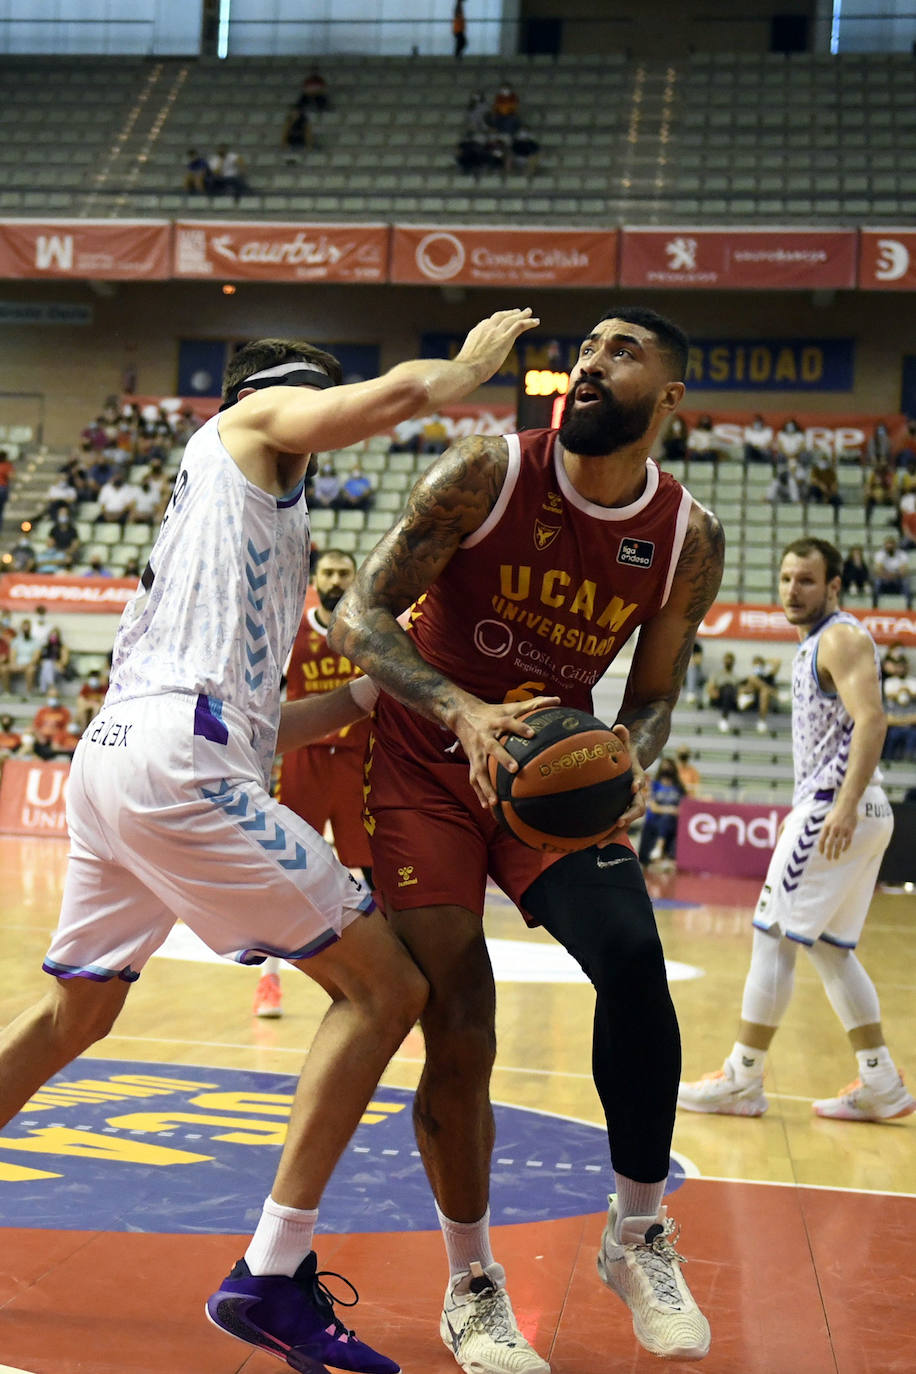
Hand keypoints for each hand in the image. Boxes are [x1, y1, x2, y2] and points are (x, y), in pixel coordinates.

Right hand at [450, 693, 560, 807]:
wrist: (462, 715)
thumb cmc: (493, 712)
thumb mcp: (510, 706)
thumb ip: (534, 704)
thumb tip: (558, 700)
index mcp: (496, 722)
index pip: (508, 722)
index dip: (520, 728)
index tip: (532, 734)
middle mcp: (485, 737)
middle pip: (493, 748)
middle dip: (503, 759)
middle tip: (515, 769)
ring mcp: (477, 751)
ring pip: (479, 769)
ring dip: (486, 785)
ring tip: (496, 800)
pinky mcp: (472, 761)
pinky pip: (474, 779)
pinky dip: (480, 793)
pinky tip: (488, 807)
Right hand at [455, 308, 539, 385]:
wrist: (468, 369)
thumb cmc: (465, 370)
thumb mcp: (466, 360)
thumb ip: (472, 358)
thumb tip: (470, 368)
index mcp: (476, 333)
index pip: (488, 323)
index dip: (496, 322)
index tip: (502, 323)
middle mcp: (486, 328)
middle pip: (500, 316)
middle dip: (510, 313)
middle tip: (518, 311)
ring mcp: (496, 332)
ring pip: (512, 319)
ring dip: (522, 315)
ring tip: (529, 312)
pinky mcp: (505, 338)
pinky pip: (520, 326)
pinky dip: (529, 322)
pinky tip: (536, 321)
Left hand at [596, 725, 647, 846]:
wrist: (630, 768)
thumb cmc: (624, 755)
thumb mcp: (624, 745)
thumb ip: (623, 736)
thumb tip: (619, 725)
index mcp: (636, 779)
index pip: (639, 783)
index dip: (637, 785)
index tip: (633, 788)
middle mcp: (635, 796)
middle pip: (636, 809)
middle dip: (628, 816)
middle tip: (618, 823)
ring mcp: (627, 806)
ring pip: (624, 823)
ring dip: (613, 834)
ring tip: (599, 844)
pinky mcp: (618, 813)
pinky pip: (613, 827)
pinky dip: (604, 835)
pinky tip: (590, 844)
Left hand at [819, 802, 856, 859]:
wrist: (847, 805)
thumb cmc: (836, 813)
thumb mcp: (827, 819)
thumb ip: (825, 829)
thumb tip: (823, 839)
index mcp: (826, 826)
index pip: (822, 839)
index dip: (821, 848)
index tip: (821, 853)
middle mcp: (834, 828)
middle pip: (830, 844)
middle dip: (829, 853)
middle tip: (829, 859)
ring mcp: (842, 830)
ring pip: (839, 845)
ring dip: (837, 853)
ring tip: (836, 858)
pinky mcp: (850, 830)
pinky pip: (847, 842)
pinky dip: (845, 847)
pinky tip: (843, 851)